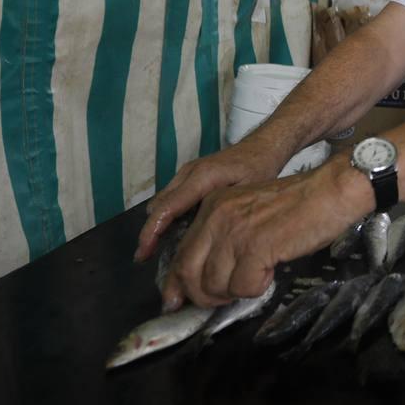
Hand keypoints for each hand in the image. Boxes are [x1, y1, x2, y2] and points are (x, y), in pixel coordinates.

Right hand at [134, 144, 282, 261]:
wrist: (261, 147)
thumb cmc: (258, 169)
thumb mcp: (248, 192)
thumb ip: (225, 210)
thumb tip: (205, 237)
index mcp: (202, 177)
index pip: (168, 207)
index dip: (152, 231)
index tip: (143, 252)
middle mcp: (188, 173)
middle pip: (158, 205)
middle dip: (149, 231)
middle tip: (146, 258)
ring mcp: (186, 174)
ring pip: (162, 202)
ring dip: (157, 224)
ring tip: (155, 251)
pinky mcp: (188, 177)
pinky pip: (170, 198)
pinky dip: (166, 216)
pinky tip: (174, 235)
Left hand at [160, 163, 365, 309]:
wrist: (329, 192)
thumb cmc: (298, 205)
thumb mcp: (249, 212)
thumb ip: (225, 238)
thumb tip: (209, 276)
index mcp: (212, 207)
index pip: (181, 253)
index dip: (177, 284)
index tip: (176, 302)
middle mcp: (217, 217)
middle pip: (189, 273)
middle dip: (202, 296)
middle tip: (220, 302)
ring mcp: (235, 232)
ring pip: (215, 285)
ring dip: (235, 292)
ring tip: (257, 278)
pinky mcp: (256, 247)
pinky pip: (244, 287)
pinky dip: (257, 288)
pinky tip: (271, 272)